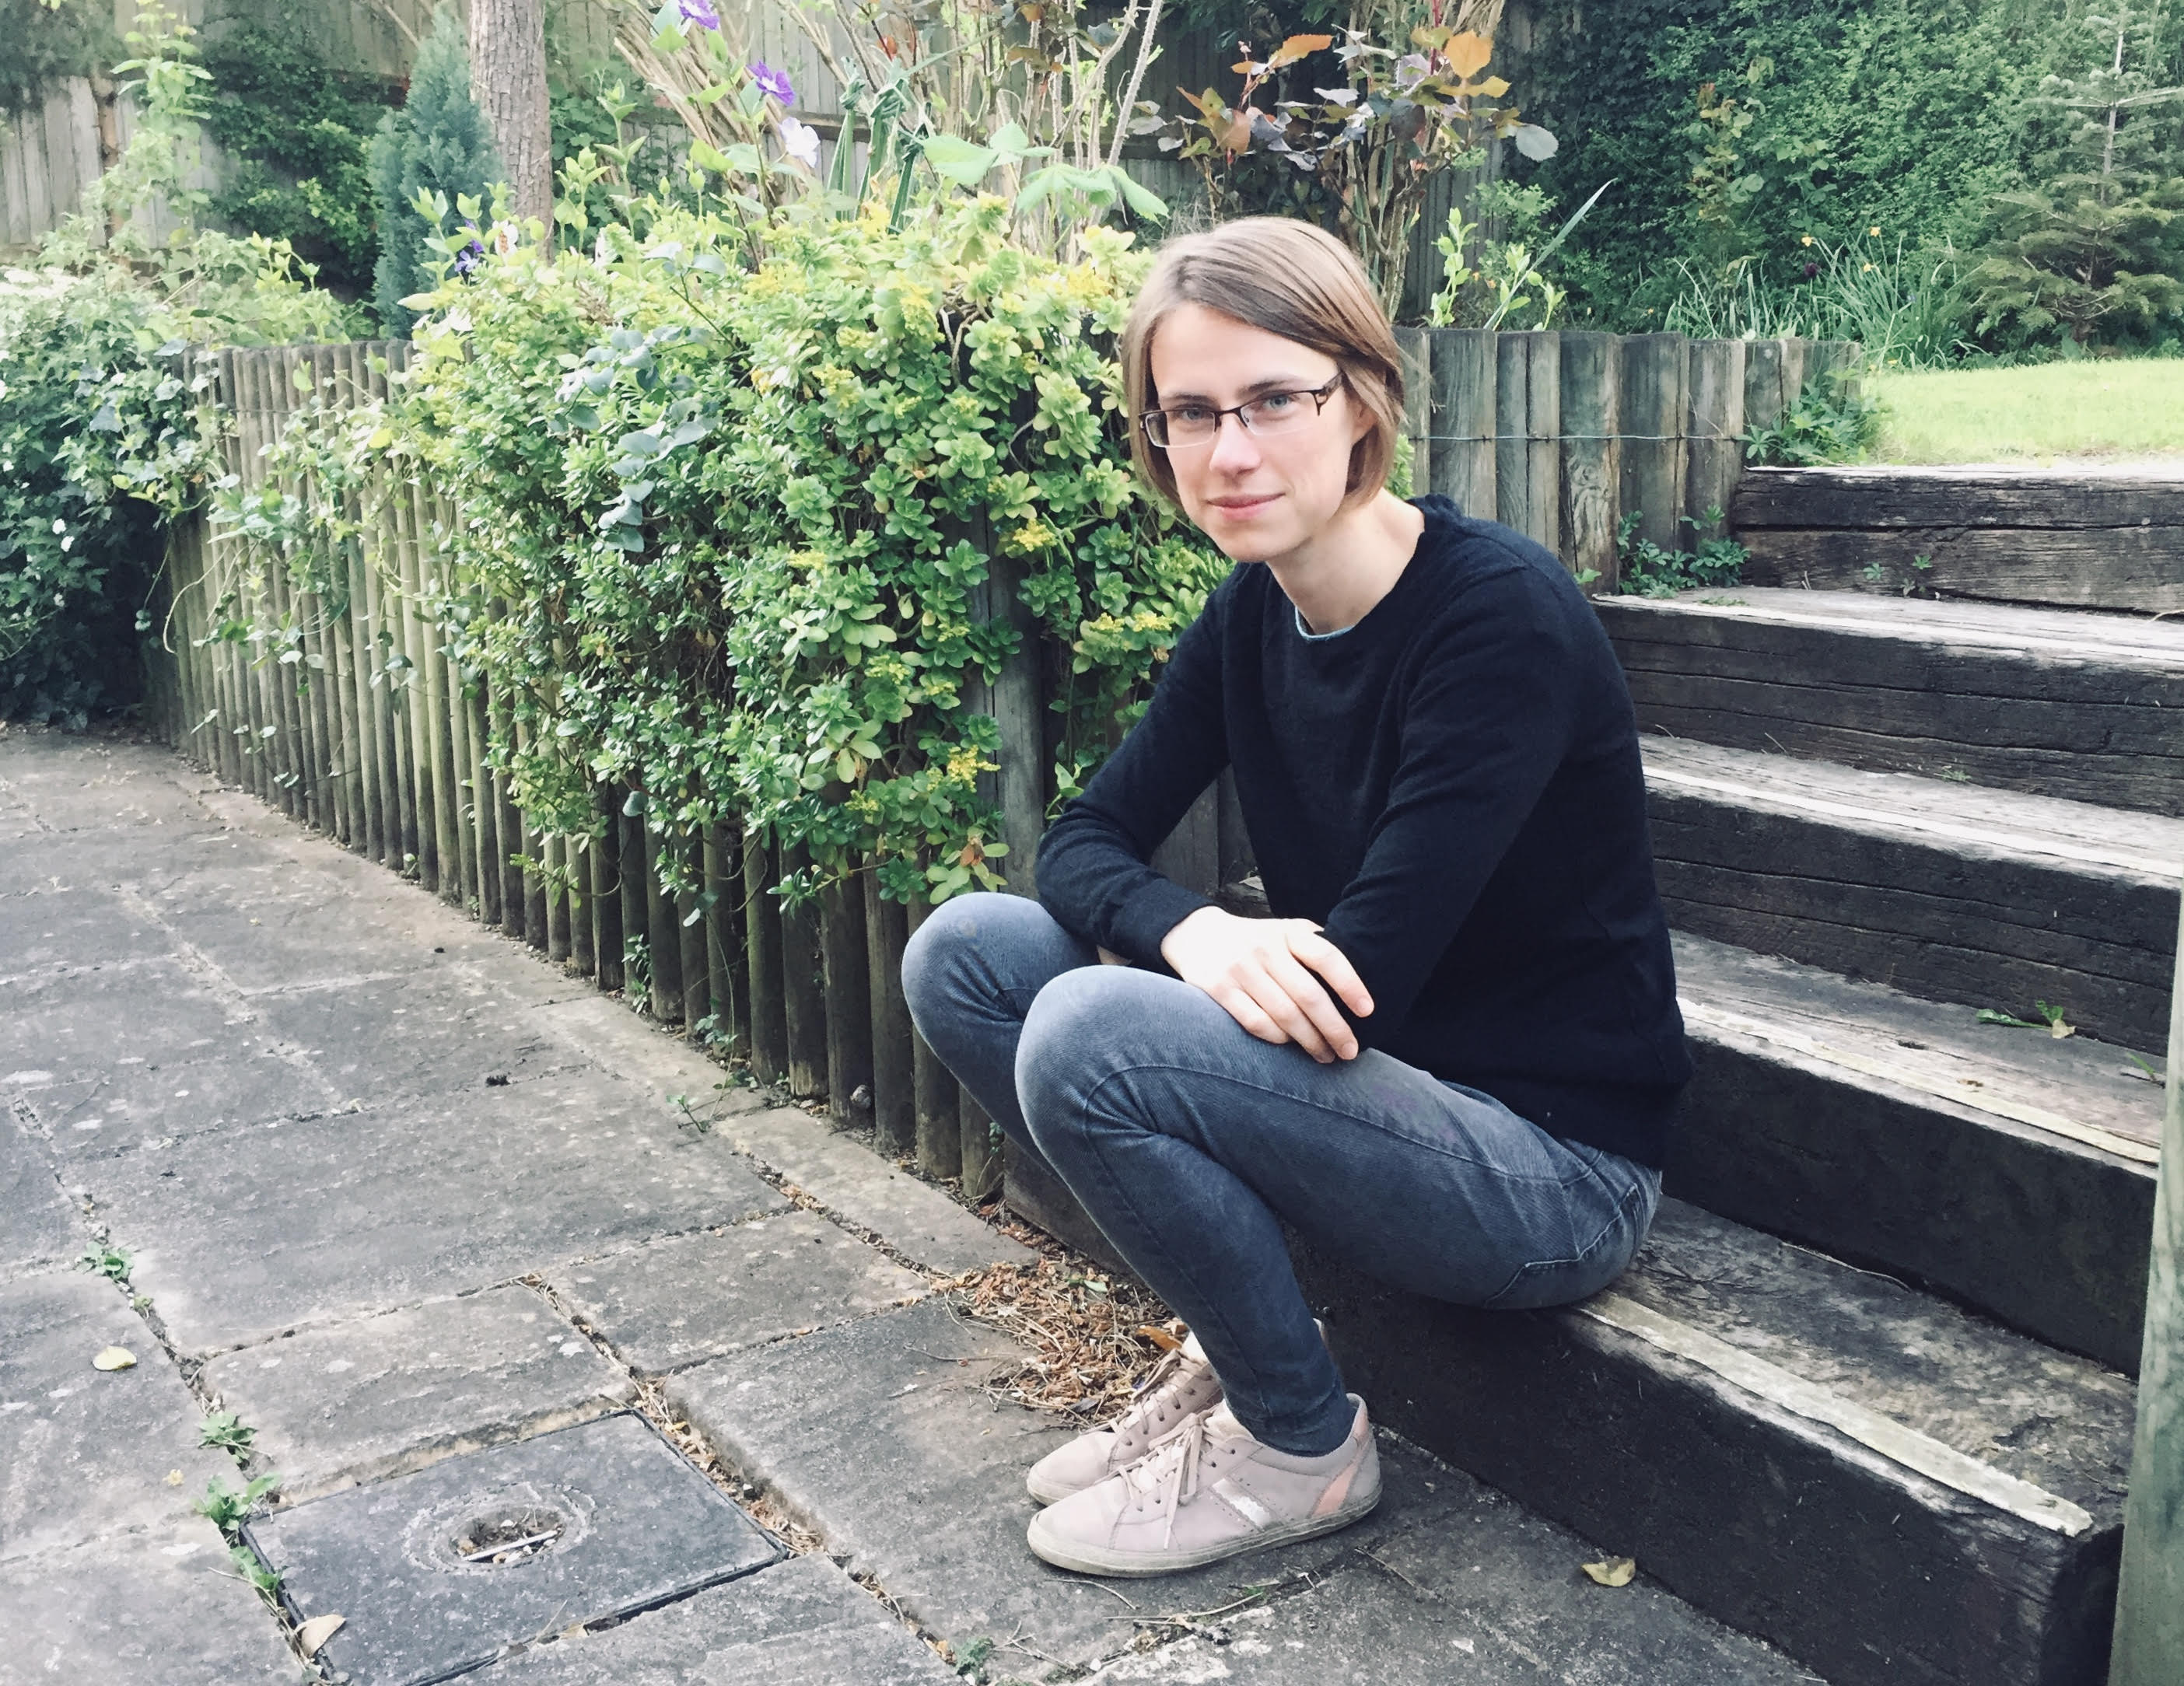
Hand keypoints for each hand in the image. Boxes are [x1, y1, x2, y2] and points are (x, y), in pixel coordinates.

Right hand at [1159, 906, 1374, 1062]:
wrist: (1197, 935)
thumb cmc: (1255, 940)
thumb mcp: (1285, 931)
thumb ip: (1314, 945)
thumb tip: (1361, 970)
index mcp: (1288, 933)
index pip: (1327, 957)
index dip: (1350, 985)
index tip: (1367, 1011)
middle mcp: (1264, 949)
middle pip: (1309, 996)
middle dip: (1335, 1028)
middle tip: (1350, 1050)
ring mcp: (1240, 969)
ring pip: (1284, 1015)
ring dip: (1310, 1042)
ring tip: (1326, 1055)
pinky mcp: (1219, 989)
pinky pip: (1256, 1023)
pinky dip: (1278, 1039)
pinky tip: (1291, 1046)